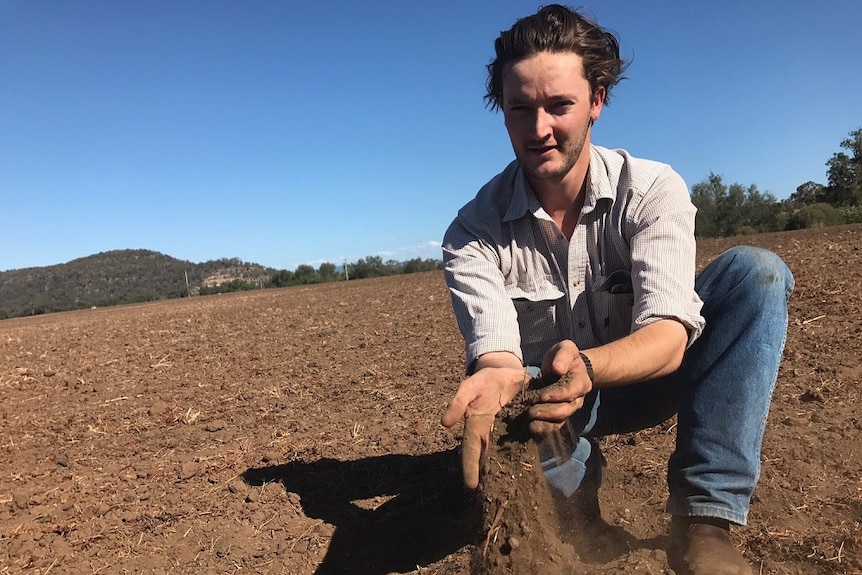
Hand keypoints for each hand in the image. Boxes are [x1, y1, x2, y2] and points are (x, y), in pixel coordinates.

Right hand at [441, 365, 527, 488]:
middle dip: (491, 475)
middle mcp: (495, 433)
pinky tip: (539, 439)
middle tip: (492, 495)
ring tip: (515, 478)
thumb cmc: (484, 381)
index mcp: (478, 426)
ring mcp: (514, 430)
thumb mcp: (469, 387)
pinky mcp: (531, 423)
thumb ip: (458, 402)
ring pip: (515, 449)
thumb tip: (445, 423)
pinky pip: (537, 432)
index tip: (470, 485)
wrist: (506, 373)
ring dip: (515, 461)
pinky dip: (540, 433)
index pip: (471, 449)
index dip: (470, 467)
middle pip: (492, 458)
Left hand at [528, 340, 592, 434]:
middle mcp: (578, 398)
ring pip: (561, 419)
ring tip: (530, 421)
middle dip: (549, 411)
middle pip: (567, 409)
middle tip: (532, 411)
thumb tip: (558, 369)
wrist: (563, 366)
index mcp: (582, 382)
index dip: (558, 395)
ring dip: (545, 422)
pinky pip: (555, 425)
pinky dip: (544, 428)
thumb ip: (563, 356)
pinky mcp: (560, 414)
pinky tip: (531, 428)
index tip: (542, 395)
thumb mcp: (565, 348)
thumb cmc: (563, 357)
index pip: (572, 391)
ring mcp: (570, 408)